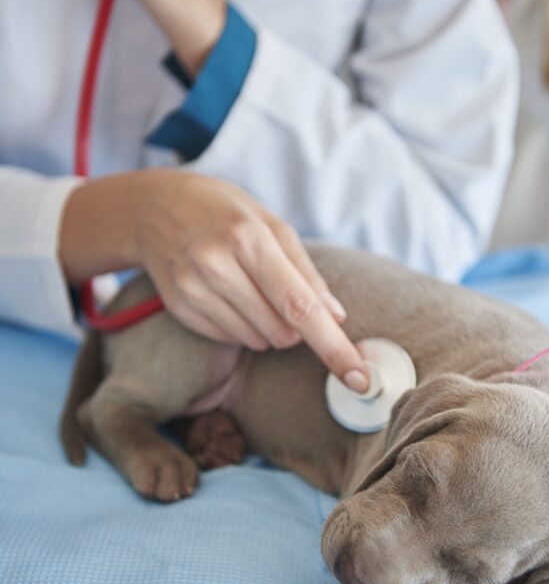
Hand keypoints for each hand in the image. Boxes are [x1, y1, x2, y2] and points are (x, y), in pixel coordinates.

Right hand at [60, 171, 369, 390]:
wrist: (154, 207)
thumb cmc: (226, 213)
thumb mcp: (271, 225)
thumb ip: (306, 273)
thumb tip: (337, 318)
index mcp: (249, 238)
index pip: (300, 305)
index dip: (333, 344)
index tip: (358, 376)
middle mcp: (218, 264)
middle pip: (281, 330)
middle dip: (295, 328)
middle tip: (282, 297)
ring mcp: (194, 288)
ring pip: (257, 340)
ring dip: (268, 328)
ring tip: (249, 289)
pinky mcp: (181, 307)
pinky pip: (229, 340)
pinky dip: (240, 328)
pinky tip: (227, 296)